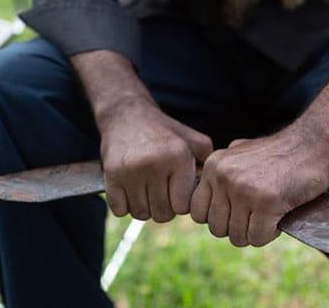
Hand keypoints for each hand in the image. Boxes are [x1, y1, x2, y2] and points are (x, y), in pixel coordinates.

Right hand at [69, 49, 212, 222]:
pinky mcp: (111, 175)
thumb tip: (216, 187)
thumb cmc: (163, 132)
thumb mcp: (191, 139)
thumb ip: (208, 161)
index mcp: (178, 156)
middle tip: (161, 193)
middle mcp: (156, 164)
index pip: (183, 206)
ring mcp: (131, 171)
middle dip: (164, 208)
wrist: (127, 115)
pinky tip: (130, 191)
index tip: (177, 193)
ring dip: (144, 207)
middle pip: (163, 214)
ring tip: (146, 190)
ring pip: (141, 214)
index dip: (181, 203)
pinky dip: (125, 206)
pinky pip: (120, 210)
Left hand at [189, 69, 328, 246]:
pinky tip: (280, 217)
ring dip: (256, 233)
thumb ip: (222, 173)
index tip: (239, 213)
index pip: (198, 213)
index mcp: (214, 166)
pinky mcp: (266, 202)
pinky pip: (258, 238)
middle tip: (258, 217)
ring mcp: (243, 189)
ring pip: (237, 237)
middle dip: (238, 229)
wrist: (313, 143)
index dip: (220, 219)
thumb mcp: (241, 153)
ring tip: (271, 215)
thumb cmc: (280, 153)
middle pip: (217, 229)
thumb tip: (208, 199)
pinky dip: (270, 234)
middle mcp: (223, 176)